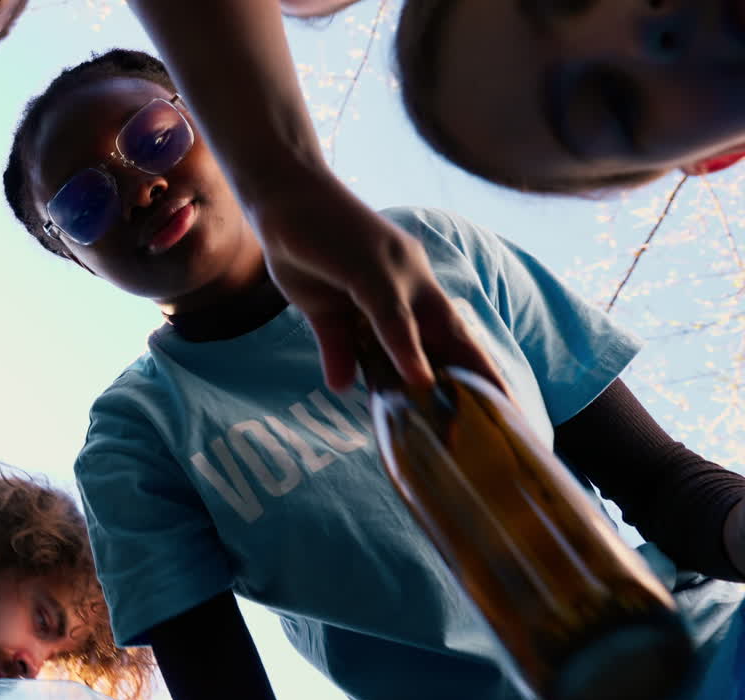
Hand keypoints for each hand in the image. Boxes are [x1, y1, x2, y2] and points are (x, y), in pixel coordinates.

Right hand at [249, 172, 507, 394]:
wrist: (281, 194)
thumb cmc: (303, 245)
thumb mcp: (322, 309)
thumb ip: (338, 344)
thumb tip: (341, 386)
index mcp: (404, 285)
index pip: (445, 332)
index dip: (468, 366)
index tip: (492, 402)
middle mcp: (410, 275)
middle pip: (455, 331)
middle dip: (482, 373)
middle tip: (508, 414)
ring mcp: (393, 268)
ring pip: (431, 325)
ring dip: (455, 369)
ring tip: (474, 412)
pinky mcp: (368, 265)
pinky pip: (391, 314)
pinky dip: (406, 348)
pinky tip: (419, 379)